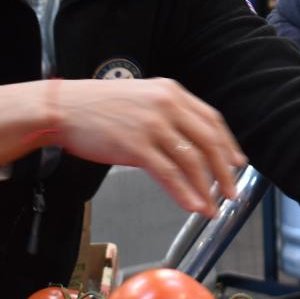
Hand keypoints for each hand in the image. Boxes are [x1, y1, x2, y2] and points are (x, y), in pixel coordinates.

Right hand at [0, 79, 246, 216]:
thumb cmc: (96, 107)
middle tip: (232, 191)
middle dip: (225, 170)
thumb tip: (188, 145)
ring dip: (207, 187)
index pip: (212, 120)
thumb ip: (167, 115)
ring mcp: (152, 125)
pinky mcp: (135, 146)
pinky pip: (169, 174)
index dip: (228, 145)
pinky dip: (185, 193)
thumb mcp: (141, 99)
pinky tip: (193, 205)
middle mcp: (167, 105)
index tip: (237, 163)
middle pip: (209, 141)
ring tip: (213, 207)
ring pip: (192, 160)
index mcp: (171, 91)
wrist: (62, 108)